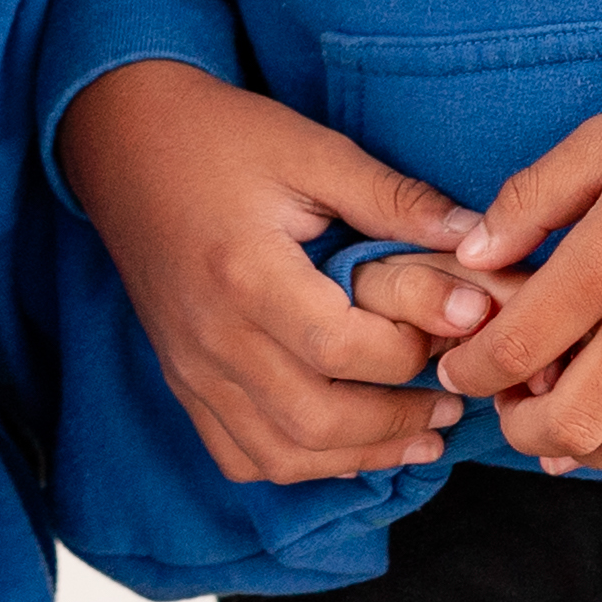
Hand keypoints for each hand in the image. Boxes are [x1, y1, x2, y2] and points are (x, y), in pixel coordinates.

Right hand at [55, 59, 486, 484]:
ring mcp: (190, 366)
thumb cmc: (221, 138)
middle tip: (453, 399)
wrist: (123, 142)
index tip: (468, 325)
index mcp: (245, 273)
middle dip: (398, 421)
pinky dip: (297, 463)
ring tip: (418, 435)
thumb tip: (478, 239)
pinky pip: (238, 455)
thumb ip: (394, 198)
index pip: (341, 349)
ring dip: (356, 456)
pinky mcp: (182, 378)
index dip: (414, 347)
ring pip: (279, 454)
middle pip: (315, 419)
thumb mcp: (313, 150)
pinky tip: (344, 445)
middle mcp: (212, 335)